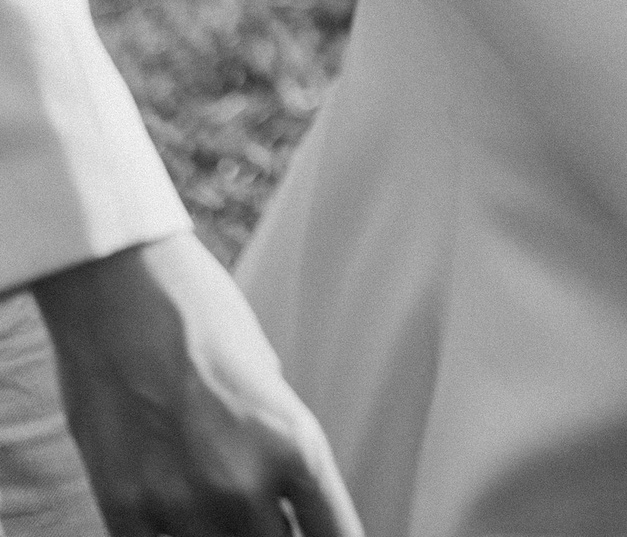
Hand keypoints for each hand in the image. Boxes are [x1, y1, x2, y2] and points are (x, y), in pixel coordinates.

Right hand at [34, 230, 362, 535]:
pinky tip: (167, 502)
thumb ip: (273, 441)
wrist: (119, 286)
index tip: (321, 536)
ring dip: (221, 532)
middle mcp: (244, 486)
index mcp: (295, 443)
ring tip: (209, 490)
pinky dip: (168, 532)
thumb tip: (276, 489)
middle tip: (267, 511)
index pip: (336, 535)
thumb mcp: (264, 375)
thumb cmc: (198, 312)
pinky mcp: (124, 511)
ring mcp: (181, 506)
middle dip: (275, 532)